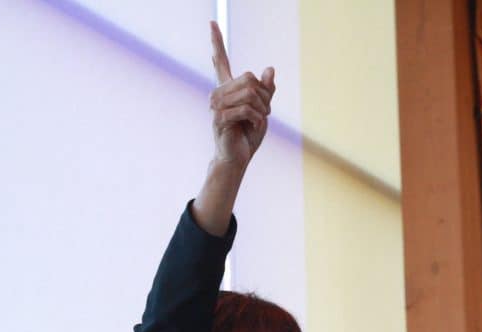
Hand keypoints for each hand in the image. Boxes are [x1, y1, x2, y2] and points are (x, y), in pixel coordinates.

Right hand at [208, 21, 274, 168]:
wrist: (238, 157)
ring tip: (257, 121)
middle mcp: (219, 93)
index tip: (211, 23)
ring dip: (262, 109)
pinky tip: (253, 126)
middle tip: (263, 113)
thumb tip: (270, 69)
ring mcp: (217, 105)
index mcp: (228, 88)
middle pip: (250, 78)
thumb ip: (266, 91)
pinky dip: (257, 119)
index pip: (220, 60)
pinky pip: (247, 109)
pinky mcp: (220, 117)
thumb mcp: (262, 110)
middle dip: (264, 96)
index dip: (216, 42)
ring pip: (250, 93)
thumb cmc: (248, 134)